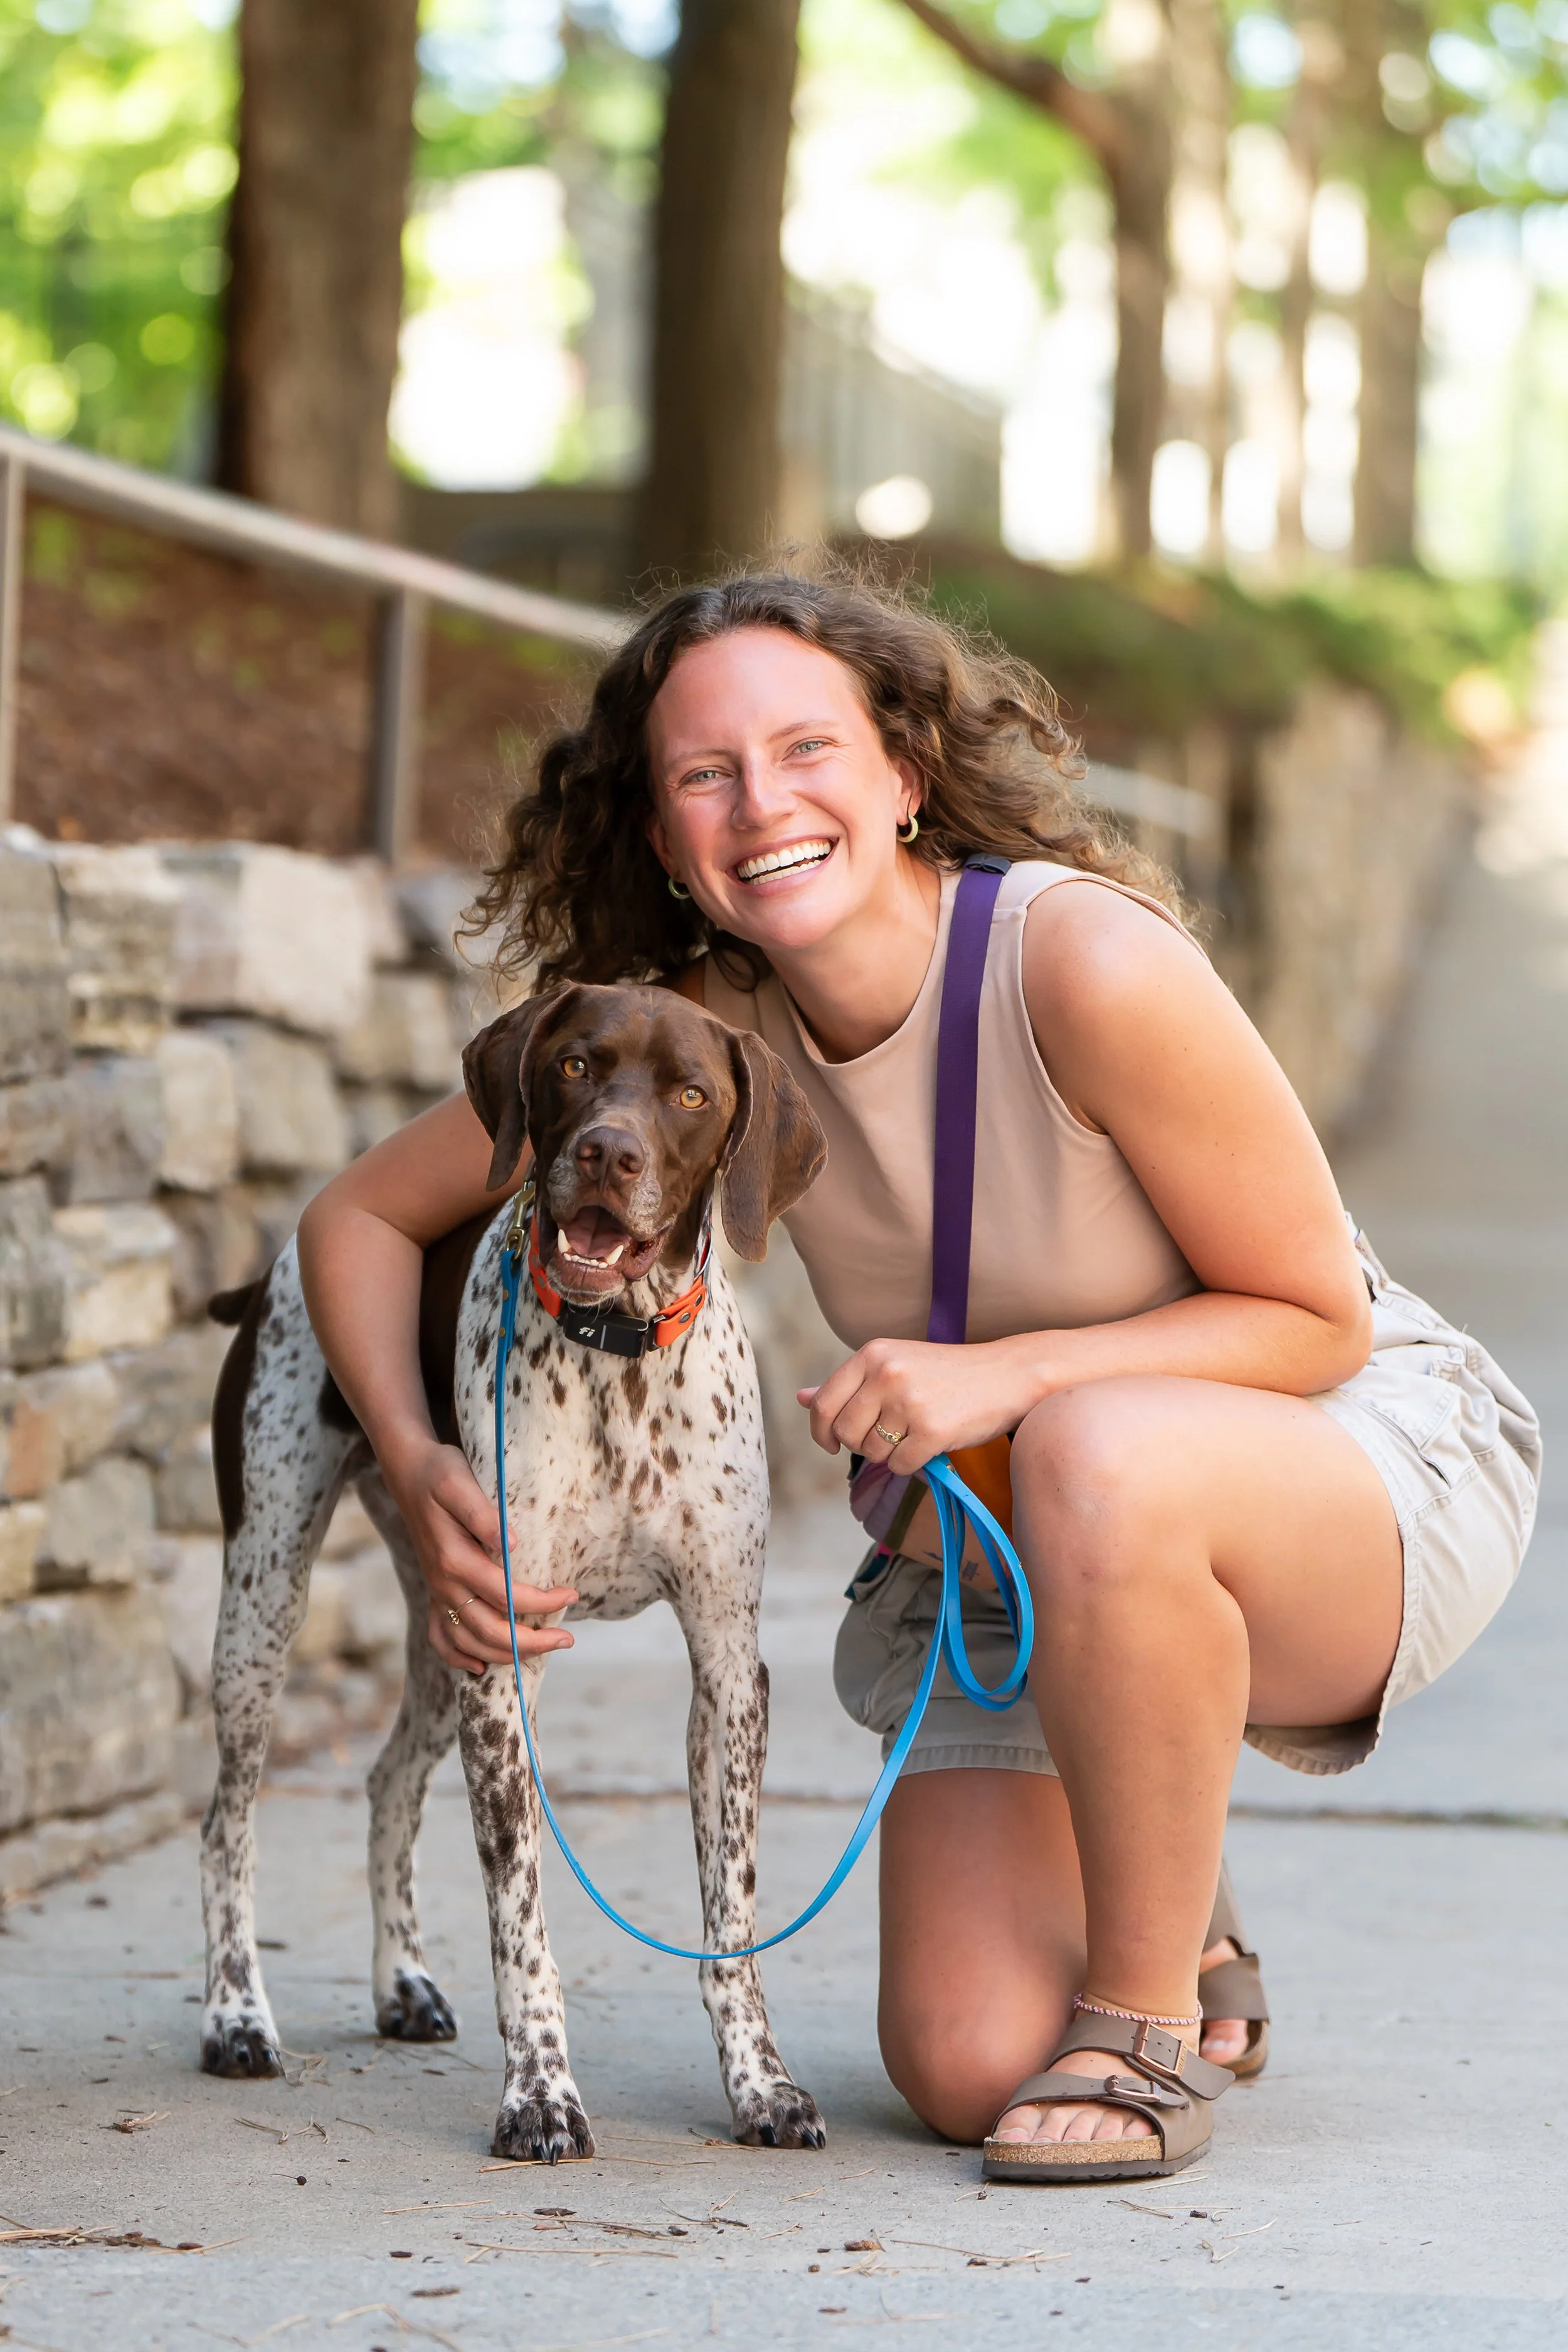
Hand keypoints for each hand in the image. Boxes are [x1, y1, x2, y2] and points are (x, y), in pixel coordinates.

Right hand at [382, 1436, 577, 1675]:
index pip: (505, 1596)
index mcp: (453, 1560)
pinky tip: (480, 1666)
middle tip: (567, 1639)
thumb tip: (513, 1544)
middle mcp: (444, 1584)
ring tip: (541, 1651)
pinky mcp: (434, 1592)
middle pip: (489, 1631)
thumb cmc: (441, 1474)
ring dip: (505, 1654)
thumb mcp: (460, 1483)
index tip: (571, 1594)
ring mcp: (437, 1591)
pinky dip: (459, 1657)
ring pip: (469, 1642)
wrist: (409, 1472)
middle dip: (530, 1643)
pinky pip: (441, 1637)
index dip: (541, 1602)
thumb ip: (483, 1515)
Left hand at [797, 1335, 1043, 1471]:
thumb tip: (800, 1398)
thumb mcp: (894, 1365)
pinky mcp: (932, 1430)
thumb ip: (847, 1384)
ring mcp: (909, 1402)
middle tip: (890, 1435)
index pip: (823, 1405)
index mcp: (872, 1354)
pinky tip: (932, 1443)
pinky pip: (900, 1466)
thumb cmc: (947, 1374)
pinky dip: (913, 1463)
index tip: (832, 1443)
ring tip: (916, 1432)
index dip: (821, 1432)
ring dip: (891, 1453)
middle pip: (845, 1433)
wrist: (1007, 1376)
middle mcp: (886, 1374)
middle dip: (862, 1444)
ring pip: (872, 1453)